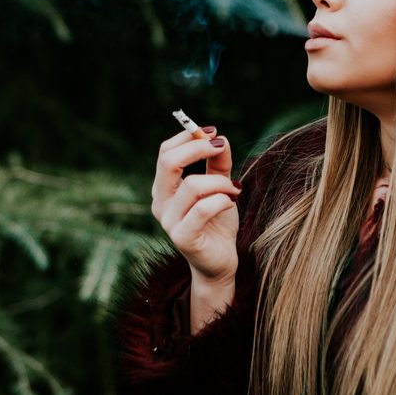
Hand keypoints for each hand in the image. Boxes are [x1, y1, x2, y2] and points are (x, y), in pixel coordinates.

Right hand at [151, 127, 239, 284]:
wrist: (221, 261)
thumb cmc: (217, 221)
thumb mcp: (219, 187)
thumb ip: (218, 163)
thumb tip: (220, 138)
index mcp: (164, 188)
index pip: (165, 152)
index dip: (188, 137)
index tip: (214, 133)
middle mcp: (160, 203)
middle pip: (169, 162)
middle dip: (198, 149)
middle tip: (221, 147)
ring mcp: (169, 221)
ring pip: (192, 185)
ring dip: (220, 181)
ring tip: (235, 188)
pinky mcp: (183, 238)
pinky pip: (202, 209)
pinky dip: (222, 200)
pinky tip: (231, 202)